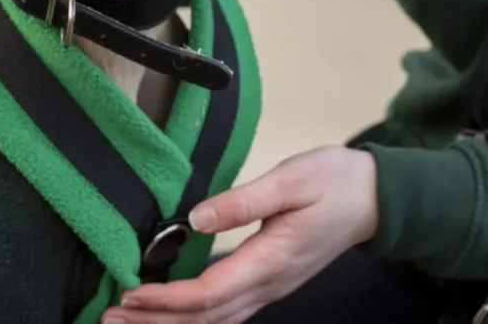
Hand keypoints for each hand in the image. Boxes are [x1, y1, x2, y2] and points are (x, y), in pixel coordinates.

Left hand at [106, 146, 378, 323]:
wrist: (377, 197)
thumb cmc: (337, 182)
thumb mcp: (292, 178)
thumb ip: (244, 201)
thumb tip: (195, 218)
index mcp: (271, 261)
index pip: (209, 293)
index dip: (165, 299)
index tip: (129, 292)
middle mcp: (269, 285)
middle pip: (205, 319)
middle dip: (155, 322)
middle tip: (109, 318)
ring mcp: (271, 288)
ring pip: (214, 321)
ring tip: (129, 319)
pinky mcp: (271, 282)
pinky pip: (226, 311)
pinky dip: (192, 316)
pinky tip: (170, 310)